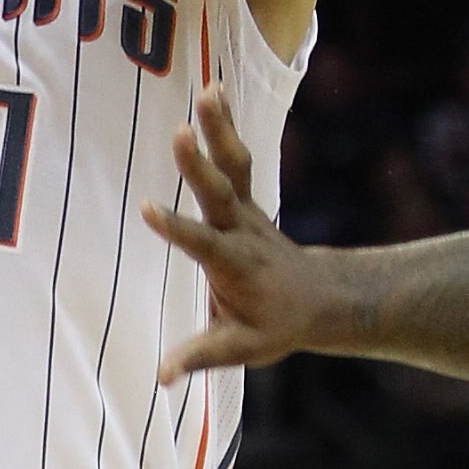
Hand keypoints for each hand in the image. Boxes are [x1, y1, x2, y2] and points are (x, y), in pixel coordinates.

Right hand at [142, 88, 333, 381]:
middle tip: (182, 132)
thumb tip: (163, 378)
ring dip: (220, 128)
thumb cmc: (275, 325)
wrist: (320, 299)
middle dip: (199, 164)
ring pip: (234, 165)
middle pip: (219, 193)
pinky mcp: (245, 200)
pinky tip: (212, 89)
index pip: (202, 245)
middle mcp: (240, 231)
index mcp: (233, 266)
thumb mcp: (242, 348)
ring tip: (207, 89)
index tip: (148, 209)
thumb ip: (202, 355)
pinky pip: (235, 157)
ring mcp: (246, 211)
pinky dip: (225, 124)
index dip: (176, 228)